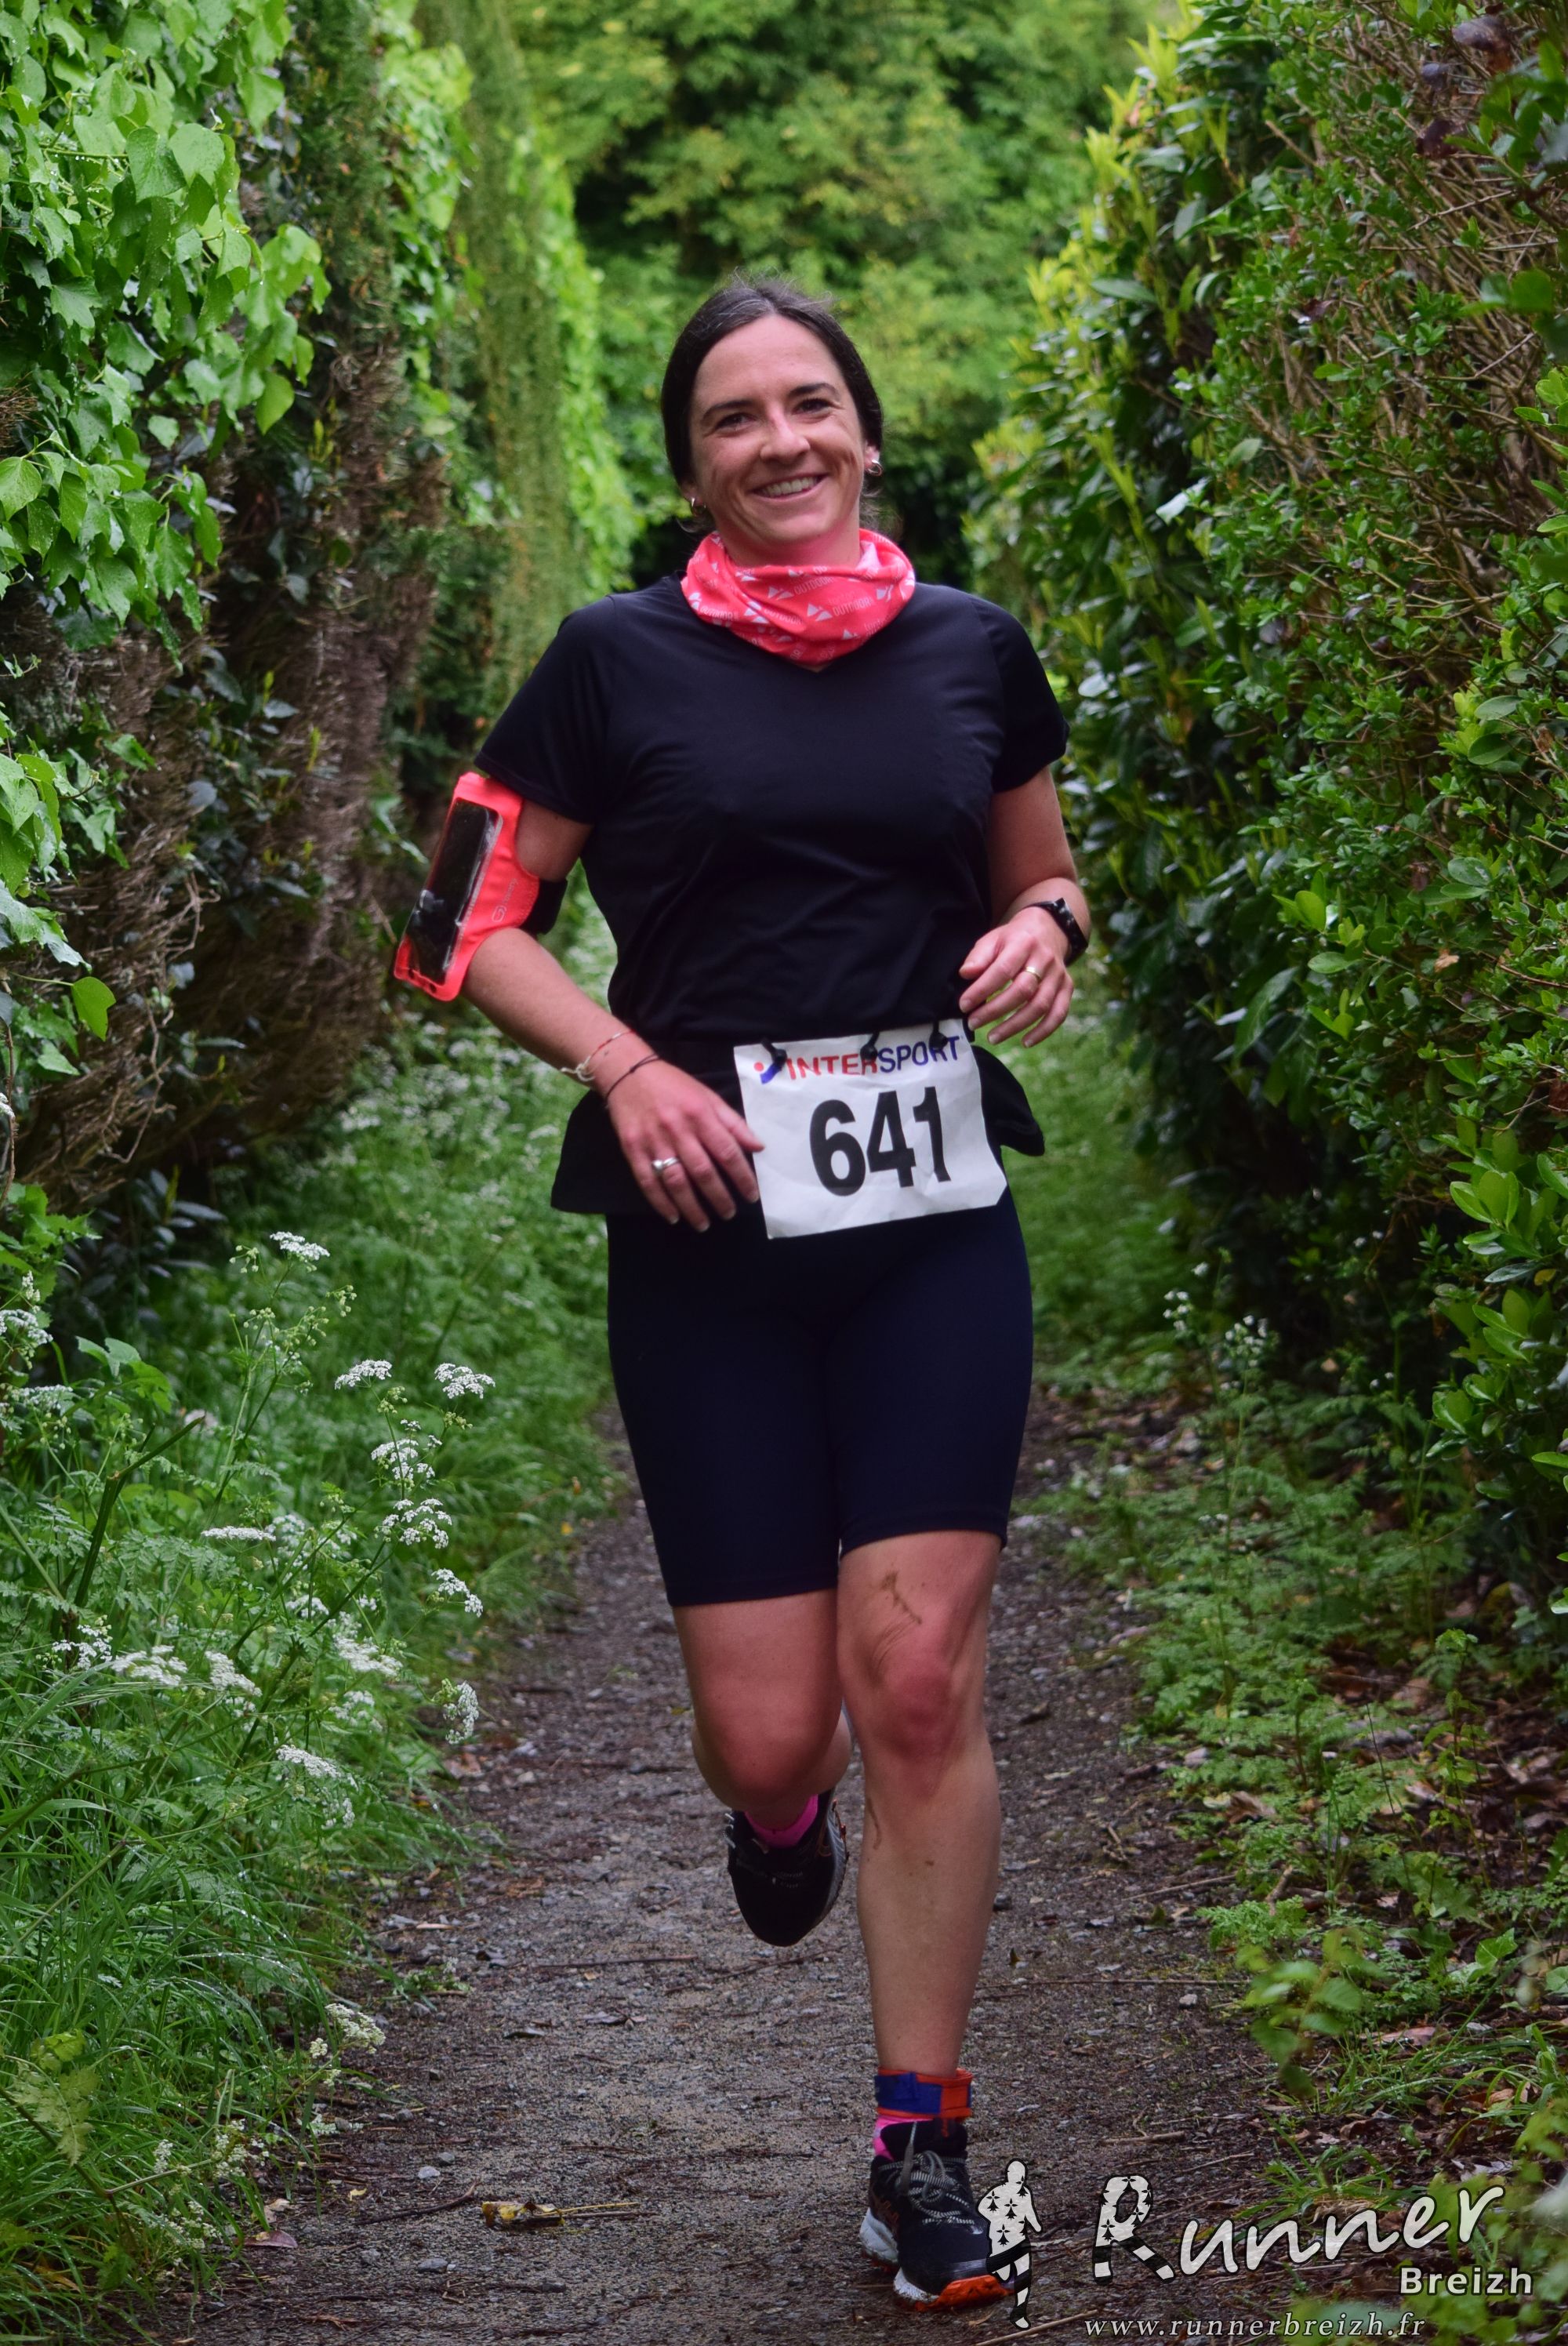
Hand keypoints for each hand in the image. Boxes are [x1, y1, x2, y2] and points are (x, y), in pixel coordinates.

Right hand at [602, 1058, 763, 1228]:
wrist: (628, 1073)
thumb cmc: (674, 1086)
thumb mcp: (708, 1097)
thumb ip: (733, 1123)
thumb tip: (758, 1146)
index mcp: (700, 1115)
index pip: (727, 1152)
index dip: (742, 1176)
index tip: (751, 1195)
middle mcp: (678, 1130)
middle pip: (703, 1171)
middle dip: (718, 1197)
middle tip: (729, 1213)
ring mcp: (653, 1141)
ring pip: (675, 1181)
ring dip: (691, 1206)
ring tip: (703, 1223)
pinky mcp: (632, 1149)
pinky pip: (647, 1181)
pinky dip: (660, 1202)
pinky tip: (673, 1216)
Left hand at [957, 907, 1073, 1045]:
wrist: (1048, 929)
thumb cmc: (1014, 939)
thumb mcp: (993, 938)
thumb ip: (979, 956)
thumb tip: (965, 974)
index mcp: (1024, 943)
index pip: (1003, 970)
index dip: (982, 989)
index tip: (964, 1005)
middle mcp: (1045, 959)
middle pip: (1023, 990)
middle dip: (995, 1011)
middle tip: (973, 1023)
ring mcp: (1058, 975)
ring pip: (1040, 1006)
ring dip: (1015, 1026)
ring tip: (992, 1037)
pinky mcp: (1067, 988)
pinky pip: (1059, 1013)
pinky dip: (1043, 1031)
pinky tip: (1025, 1042)